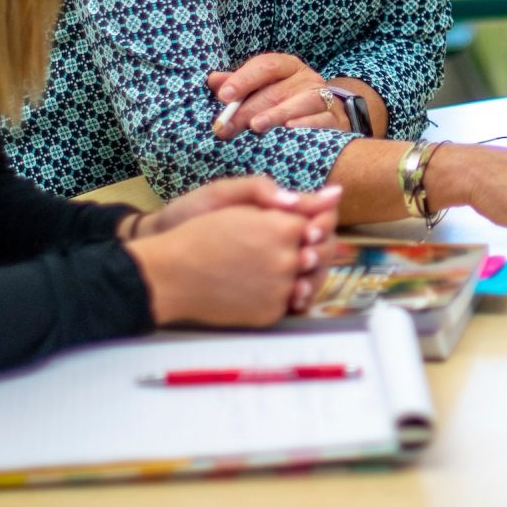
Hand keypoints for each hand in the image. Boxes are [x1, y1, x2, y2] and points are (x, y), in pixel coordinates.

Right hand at [126, 181, 341, 325]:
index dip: (313, 222)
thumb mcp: (242, 205)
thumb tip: (336, 194)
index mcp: (284, 229)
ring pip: (308, 280)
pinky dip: (281, 294)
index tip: (303, 224)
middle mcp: (289, 261)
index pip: (322, 223)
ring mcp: (281, 290)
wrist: (169, 275)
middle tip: (287, 246)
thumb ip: (291, 201)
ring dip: (299, 273)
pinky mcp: (271, 313)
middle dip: (310, 247)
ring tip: (271, 266)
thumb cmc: (201, 233)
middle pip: (320, 253)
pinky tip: (260, 285)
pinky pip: (290, 303)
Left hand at [207, 54, 332, 136]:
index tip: (223, 96)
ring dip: (277, 114)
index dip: (244, 79)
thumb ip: (240, 85)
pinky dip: (307, 125)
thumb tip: (212, 80)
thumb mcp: (265, 89)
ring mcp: (324, 98)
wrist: (330, 116)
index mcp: (288, 67)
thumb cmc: (288, 102)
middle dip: (248, 110)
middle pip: (276, 90)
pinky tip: (291, 132)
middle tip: (226, 128)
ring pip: (302, 102)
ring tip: (257, 126)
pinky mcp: (336, 120)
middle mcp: (307, 79)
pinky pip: (323, 121)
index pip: (265, 65)